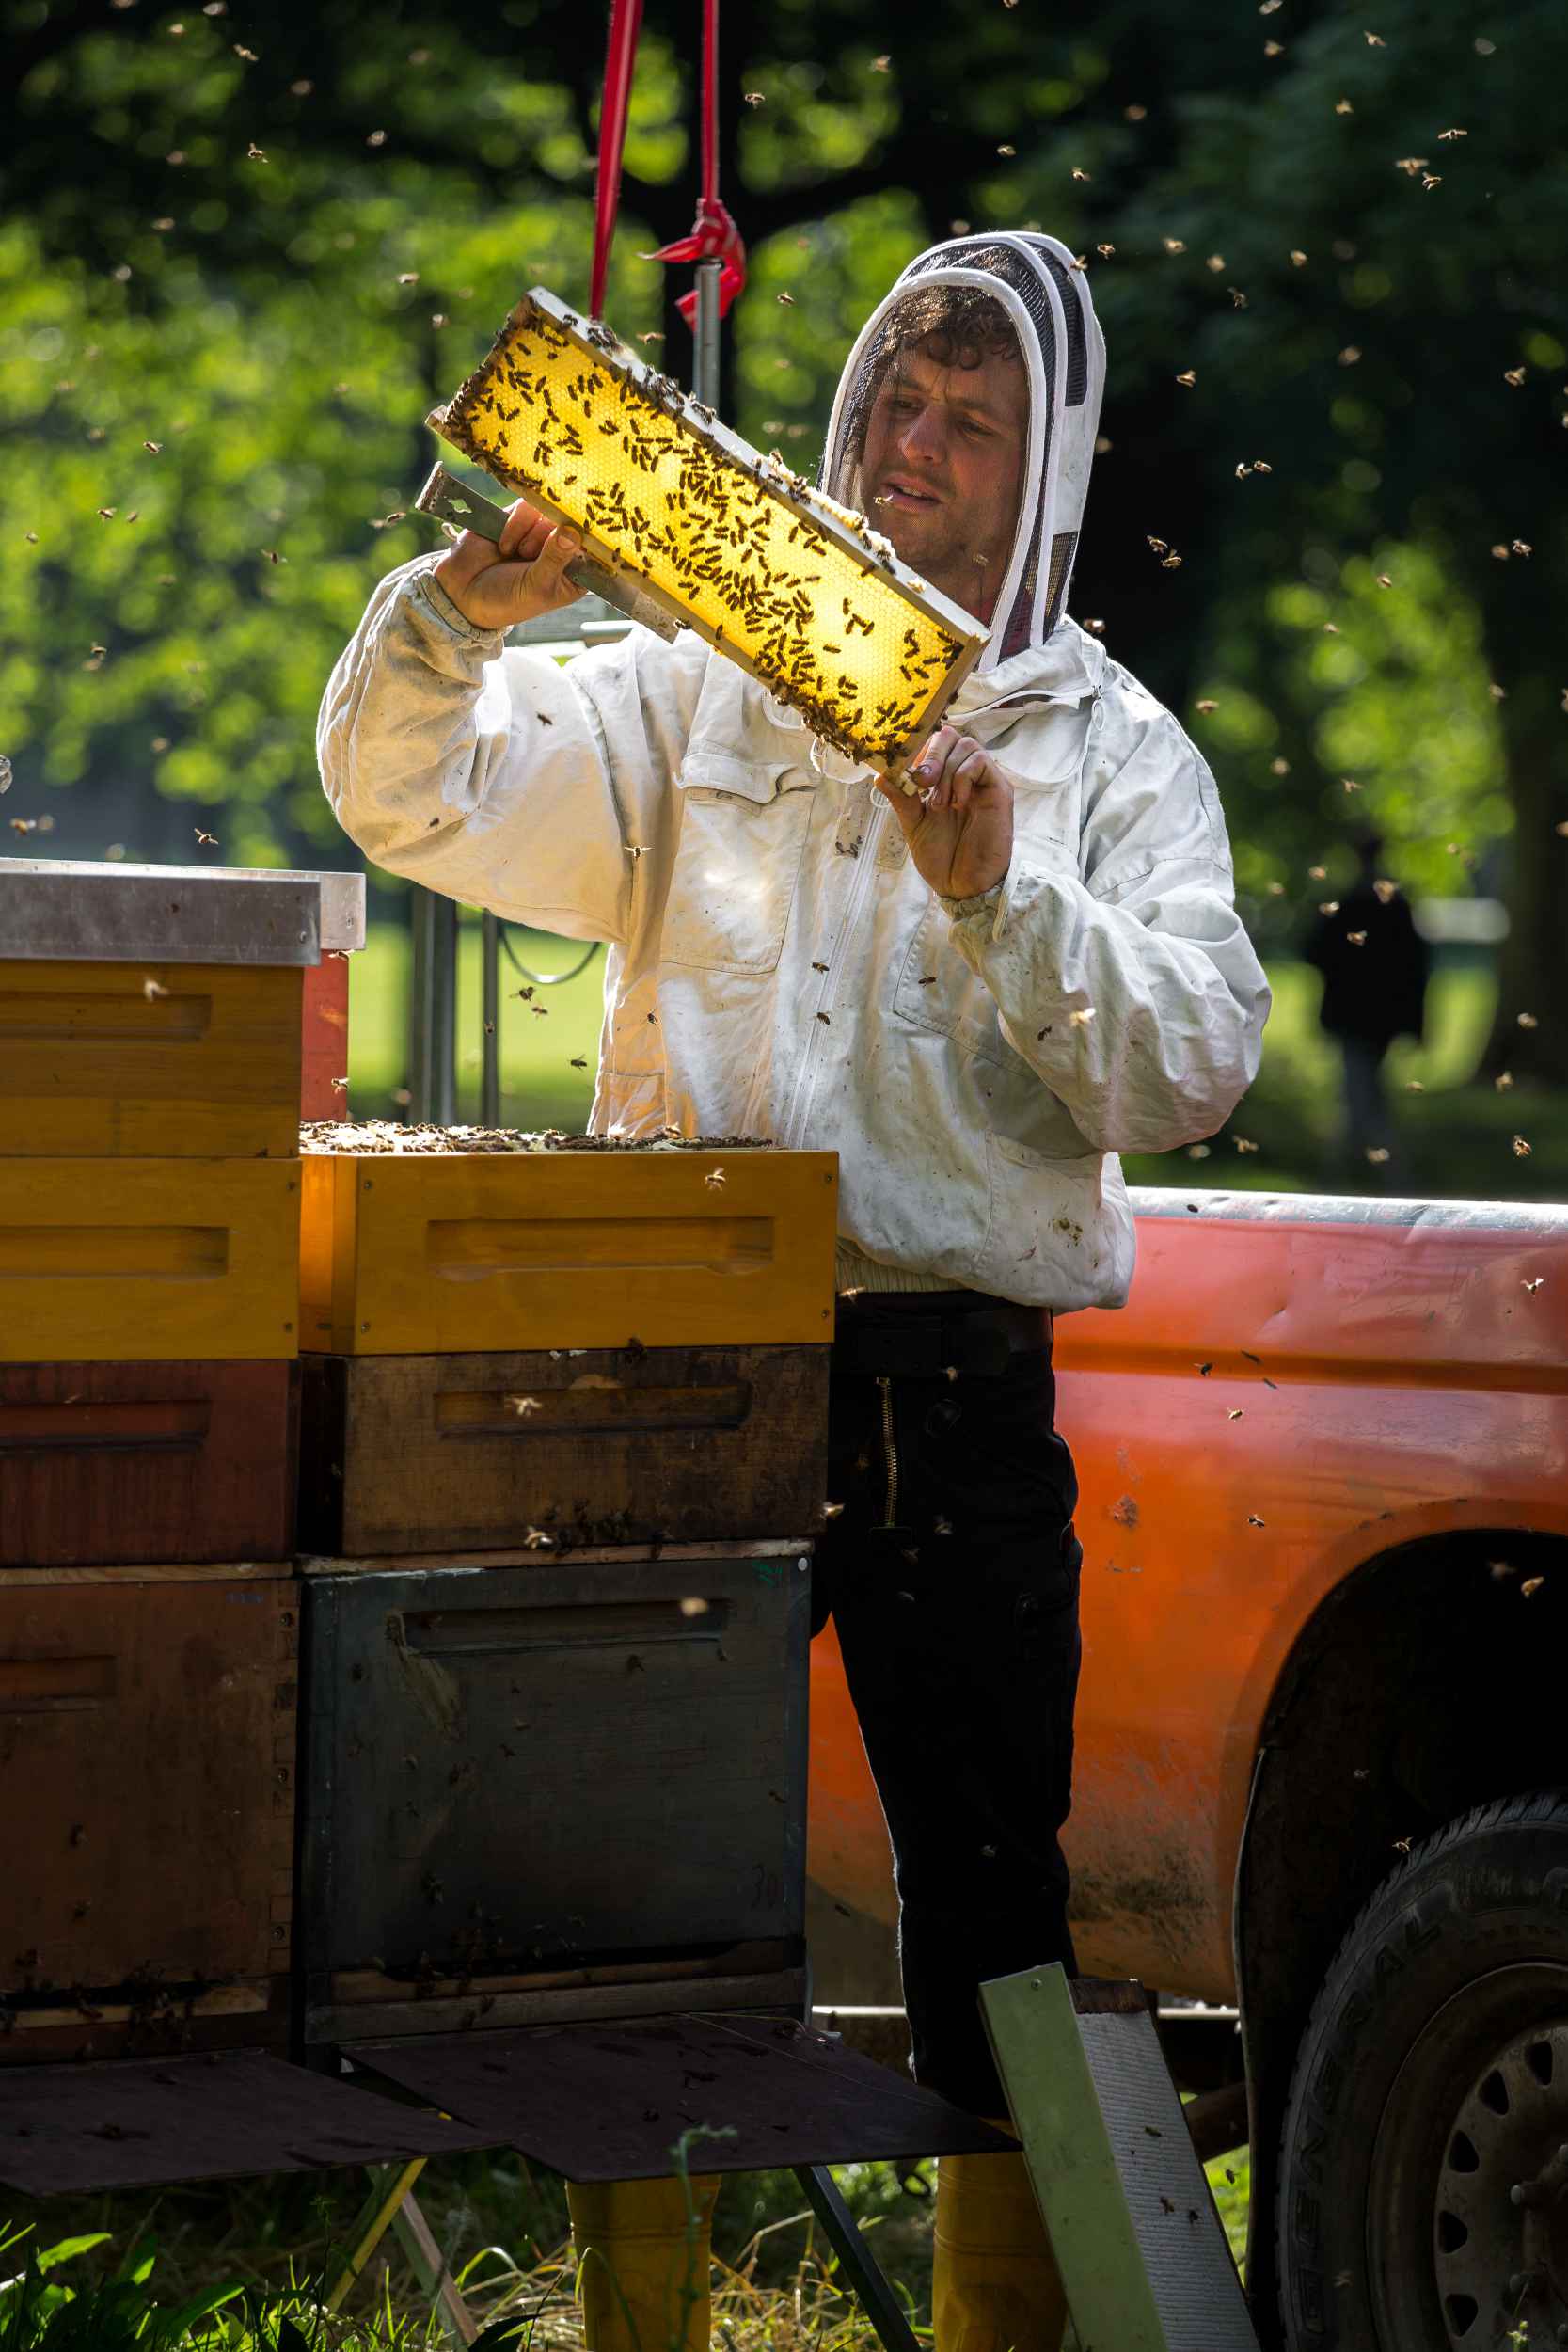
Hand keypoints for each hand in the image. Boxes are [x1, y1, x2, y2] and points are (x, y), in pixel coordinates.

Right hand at [433, 497, 583, 631]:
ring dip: (531, 530)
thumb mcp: (536, 587)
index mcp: (575, 574)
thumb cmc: (506, 601)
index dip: (592, 538)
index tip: (580, 532)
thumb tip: (572, 532)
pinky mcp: (519, 518)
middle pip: (573, 523)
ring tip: (514, 552)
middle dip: (551, 535)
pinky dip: (515, 523)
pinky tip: (504, 544)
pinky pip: (527, 505)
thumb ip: (554, 559)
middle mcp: (562, 550)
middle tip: (530, 553)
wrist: (463, 594)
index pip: (597, 550)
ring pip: (549, 511)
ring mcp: (540, 532)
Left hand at [875, 726, 1013, 899]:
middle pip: (950, 735)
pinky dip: (963, 777)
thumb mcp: (913, 824)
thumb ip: (901, 798)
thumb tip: (880, 774)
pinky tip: (957, 803)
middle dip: (931, 754)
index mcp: (943, 779)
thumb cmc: (941, 857)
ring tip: (940, 804)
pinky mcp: (999, 790)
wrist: (962, 885)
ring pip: (967, 745)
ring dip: (946, 770)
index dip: (917, 749)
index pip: (933, 742)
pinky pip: (981, 763)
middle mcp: (964, 775)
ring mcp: (982, 781)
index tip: (904, 771)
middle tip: (922, 783)